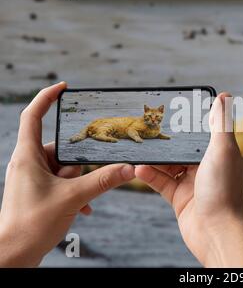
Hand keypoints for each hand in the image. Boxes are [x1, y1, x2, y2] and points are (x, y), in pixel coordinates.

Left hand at [0, 82, 135, 266]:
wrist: (13, 255)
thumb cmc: (30, 225)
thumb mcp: (72, 198)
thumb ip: (103, 180)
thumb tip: (128, 169)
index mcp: (28, 156)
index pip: (34, 116)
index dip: (47, 98)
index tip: (64, 87)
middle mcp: (29, 163)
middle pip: (61, 149)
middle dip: (77, 166)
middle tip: (79, 183)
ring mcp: (33, 178)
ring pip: (65, 168)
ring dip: (78, 183)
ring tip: (78, 201)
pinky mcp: (39, 191)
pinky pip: (62, 183)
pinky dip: (75, 193)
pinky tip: (83, 208)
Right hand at [135, 93, 242, 266]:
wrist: (217, 232)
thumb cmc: (224, 190)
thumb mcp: (222, 151)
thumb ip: (221, 124)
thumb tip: (225, 96)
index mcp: (220, 153)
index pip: (202, 132)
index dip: (189, 122)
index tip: (172, 110)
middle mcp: (206, 167)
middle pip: (182, 149)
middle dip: (166, 140)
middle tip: (146, 127)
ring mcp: (192, 182)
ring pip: (169, 165)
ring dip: (155, 158)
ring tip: (139, 147)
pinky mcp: (179, 198)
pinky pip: (161, 182)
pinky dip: (150, 175)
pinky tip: (138, 168)